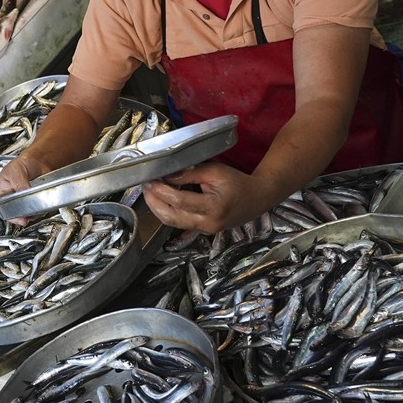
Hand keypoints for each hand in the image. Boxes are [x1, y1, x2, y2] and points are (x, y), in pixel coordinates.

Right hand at [0, 152, 53, 224]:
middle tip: (32, 212)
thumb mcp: (15, 170)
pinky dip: (43, 209)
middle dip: (26, 215)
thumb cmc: (22, 164)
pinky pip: (39, 210)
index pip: (3, 210)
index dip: (11, 216)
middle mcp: (14, 200)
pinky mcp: (36, 202)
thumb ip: (18, 181)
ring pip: (30, 214)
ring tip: (39, 204)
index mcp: (3, 193)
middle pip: (17, 214)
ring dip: (35, 212)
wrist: (38, 162)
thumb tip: (23, 191)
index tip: (21, 219)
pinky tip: (44, 202)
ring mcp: (26, 202)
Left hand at [141, 161, 267, 234]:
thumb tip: (167, 175)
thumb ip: (190, 173)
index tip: (150, 180)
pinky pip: (180, 223)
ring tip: (150, 193)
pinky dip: (168, 212)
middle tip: (145, 187)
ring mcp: (205, 230)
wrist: (257, 198)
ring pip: (173, 223)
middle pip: (172, 217)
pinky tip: (161, 200)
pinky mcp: (203, 230)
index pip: (179, 201)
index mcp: (214, 207)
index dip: (161, 191)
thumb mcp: (215, 171)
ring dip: (158, 208)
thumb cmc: (238, 183)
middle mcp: (208, 223)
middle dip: (154, 202)